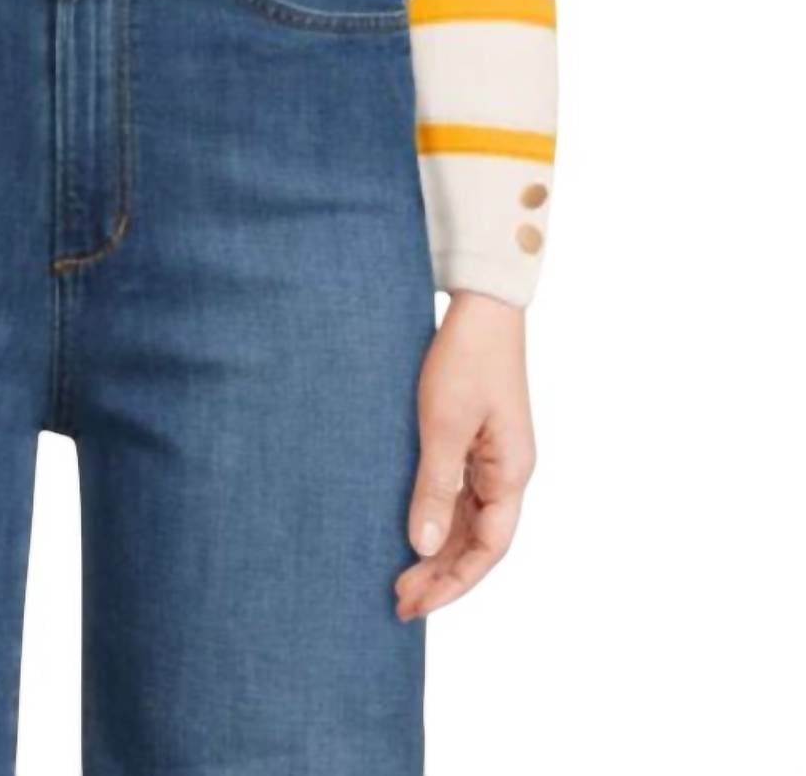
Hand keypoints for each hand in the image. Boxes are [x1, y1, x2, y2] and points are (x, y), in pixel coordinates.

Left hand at [395, 290, 535, 618]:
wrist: (479, 306)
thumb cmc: (465, 358)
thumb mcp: (444, 424)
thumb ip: (436, 486)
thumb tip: (424, 547)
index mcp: (512, 473)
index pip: (488, 549)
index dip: (453, 583)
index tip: (416, 604)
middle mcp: (508, 472)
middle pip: (478, 542)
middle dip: (441, 576)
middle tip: (398, 602)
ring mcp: (493, 457)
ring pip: (469, 522)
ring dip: (438, 551)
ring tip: (400, 579)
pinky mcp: (476, 440)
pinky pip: (460, 495)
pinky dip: (438, 519)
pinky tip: (412, 532)